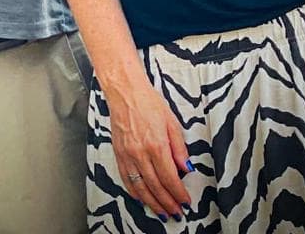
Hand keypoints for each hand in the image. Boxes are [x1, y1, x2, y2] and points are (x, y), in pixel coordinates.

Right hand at [107, 77, 190, 217]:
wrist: (124, 91)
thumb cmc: (147, 101)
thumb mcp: (171, 121)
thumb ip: (179, 147)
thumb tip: (185, 167)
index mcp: (156, 144)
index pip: (170, 178)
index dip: (179, 193)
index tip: (185, 201)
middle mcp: (140, 153)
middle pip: (156, 187)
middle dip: (168, 203)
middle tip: (176, 212)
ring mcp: (127, 154)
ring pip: (140, 187)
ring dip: (152, 203)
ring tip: (161, 212)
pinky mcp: (118, 153)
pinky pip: (126, 178)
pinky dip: (134, 192)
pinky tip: (141, 198)